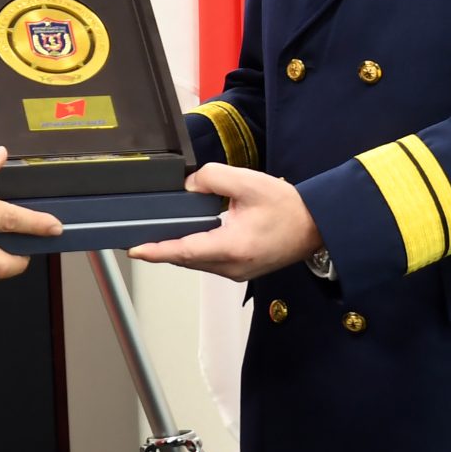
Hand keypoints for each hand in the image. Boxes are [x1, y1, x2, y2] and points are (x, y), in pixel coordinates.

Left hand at [128, 163, 322, 281]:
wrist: (316, 227)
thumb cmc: (288, 208)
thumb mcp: (248, 183)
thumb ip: (213, 178)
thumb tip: (189, 185)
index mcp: (232, 247)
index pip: (183, 251)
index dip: (156, 250)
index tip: (135, 250)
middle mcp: (232, 266)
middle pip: (185, 258)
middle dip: (161, 248)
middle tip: (138, 237)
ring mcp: (236, 273)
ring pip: (196, 262)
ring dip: (178, 250)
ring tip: (157, 235)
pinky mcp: (240, 271)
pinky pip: (208, 263)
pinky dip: (193, 251)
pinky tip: (186, 238)